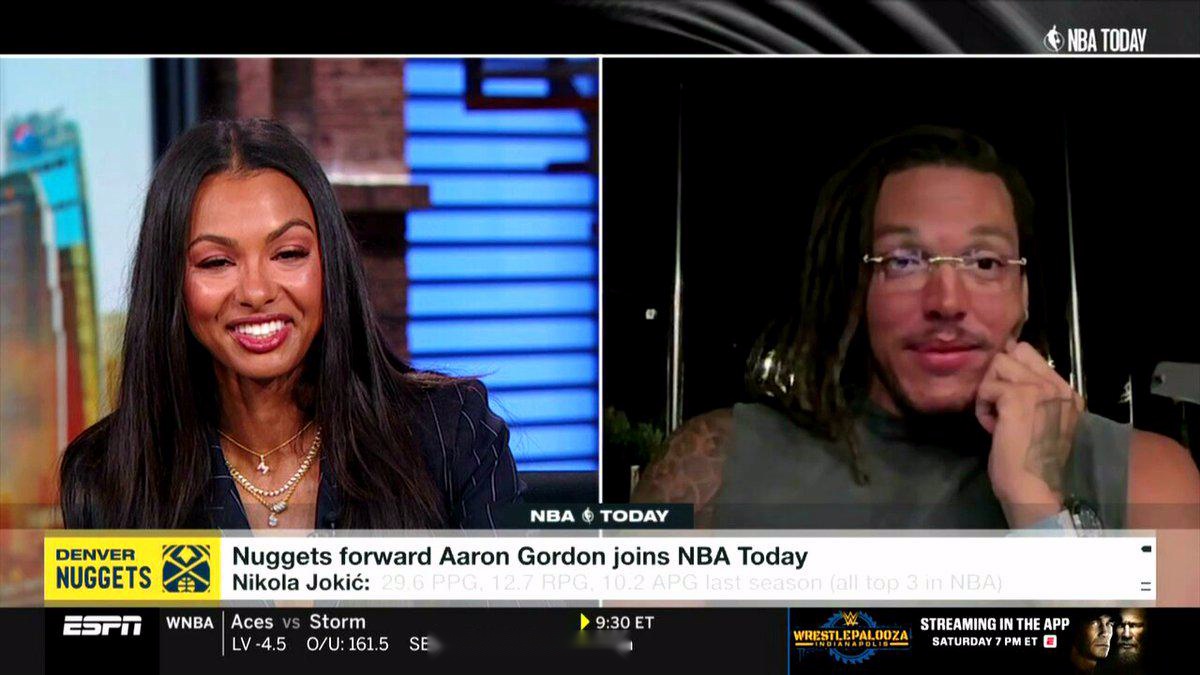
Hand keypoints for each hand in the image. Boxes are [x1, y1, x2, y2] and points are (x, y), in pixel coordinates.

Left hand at [975, 339, 1083, 526]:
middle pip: (1015, 350)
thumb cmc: (1036, 465)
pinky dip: (982, 408)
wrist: (1037, 491)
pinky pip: (986, 387)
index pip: (1032, 353)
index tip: (1004, 393)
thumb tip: (1006, 379)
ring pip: (998, 363)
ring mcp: (1039, 390)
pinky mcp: (1017, 398)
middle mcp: (1056, 387)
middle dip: (999, 374)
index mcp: (1066, 393)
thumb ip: (1034, 399)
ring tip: (997, 417)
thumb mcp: (1042, 424)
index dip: (1011, 365)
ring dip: (989, 389)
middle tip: (999, 404)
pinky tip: (993, 428)